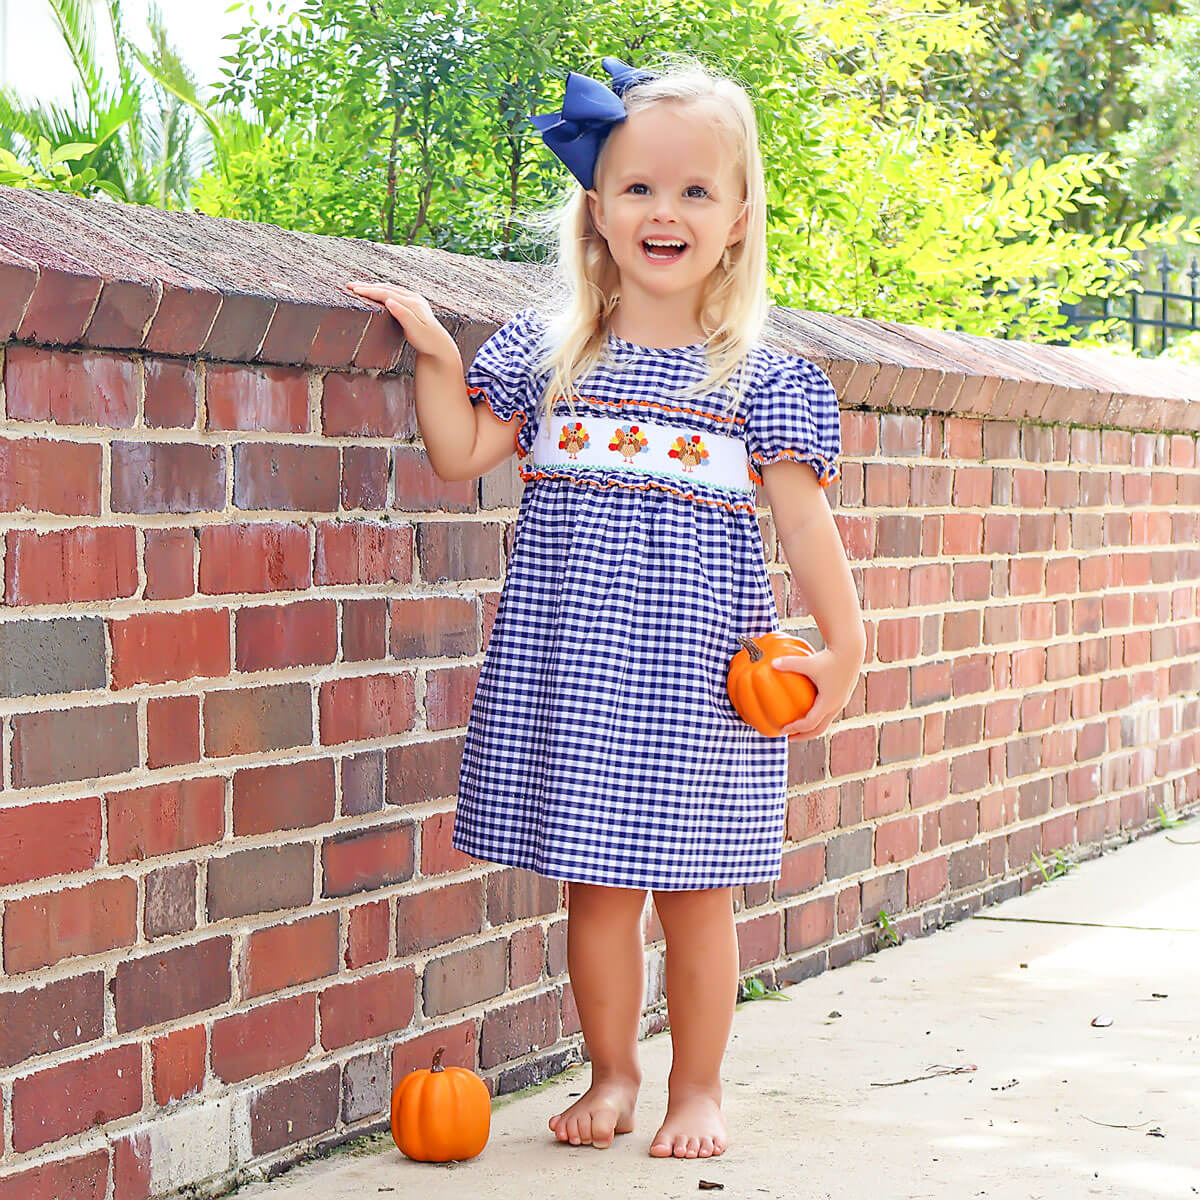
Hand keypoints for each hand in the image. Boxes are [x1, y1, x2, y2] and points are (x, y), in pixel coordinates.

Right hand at [346, 281, 460, 362]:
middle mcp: (414, 298)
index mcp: (412, 303)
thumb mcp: (415, 331)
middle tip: (350, 285)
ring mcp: (415, 299)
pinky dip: (382, 291)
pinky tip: (375, 292)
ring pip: (390, 289)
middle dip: (368, 286)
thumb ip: (404, 316)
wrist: (440, 347)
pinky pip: (395, 293)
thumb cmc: (427, 342)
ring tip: (358, 287)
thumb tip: (389, 301)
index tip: (354, 290)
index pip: (387, 293)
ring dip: (374, 287)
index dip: (370, 291)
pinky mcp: (414, 303)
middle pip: (387, 288)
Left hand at [771, 646, 861, 739]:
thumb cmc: (829, 657)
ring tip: (797, 727)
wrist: (851, 652)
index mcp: (828, 702)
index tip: (782, 730)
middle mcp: (835, 705)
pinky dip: (817, 716)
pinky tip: (806, 708)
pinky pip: (828, 713)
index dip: (796, 728)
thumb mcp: (808, 662)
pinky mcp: (841, 697)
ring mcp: (840, 702)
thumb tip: (772, 663)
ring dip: (811, 727)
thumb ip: (789, 663)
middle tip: (789, 737)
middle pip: (820, 729)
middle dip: (804, 735)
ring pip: (825, 722)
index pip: (811, 723)